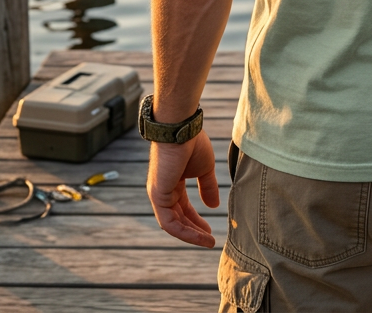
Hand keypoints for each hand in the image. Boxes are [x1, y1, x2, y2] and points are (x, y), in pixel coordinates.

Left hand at [146, 130, 218, 246]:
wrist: (181, 130)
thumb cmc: (193, 143)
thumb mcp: (205, 168)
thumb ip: (208, 187)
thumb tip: (213, 206)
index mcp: (173, 182)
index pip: (183, 207)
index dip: (196, 220)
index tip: (210, 230)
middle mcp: (163, 190)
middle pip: (178, 218)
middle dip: (194, 230)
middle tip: (209, 239)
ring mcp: (159, 194)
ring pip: (173, 224)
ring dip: (191, 235)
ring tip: (208, 241)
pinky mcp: (157, 196)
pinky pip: (169, 222)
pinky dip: (184, 232)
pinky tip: (199, 236)